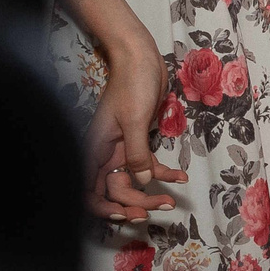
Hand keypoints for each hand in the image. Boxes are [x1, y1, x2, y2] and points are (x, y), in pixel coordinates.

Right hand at [85, 47, 185, 222]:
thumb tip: (141, 182)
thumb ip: (136, 153)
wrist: (141, 56)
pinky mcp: (138, 141)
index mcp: (96, 149)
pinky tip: (180, 177)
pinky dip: (162, 172)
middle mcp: (106, 153)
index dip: (103, 208)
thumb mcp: (135, 119)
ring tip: (171, 200)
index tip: (127, 214)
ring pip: (132, 180)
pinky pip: (147, 164)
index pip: (90, 190)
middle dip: (134, 203)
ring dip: (150, 192)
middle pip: (114, 190)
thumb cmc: (132, 84)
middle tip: (158, 207)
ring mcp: (122, 148)